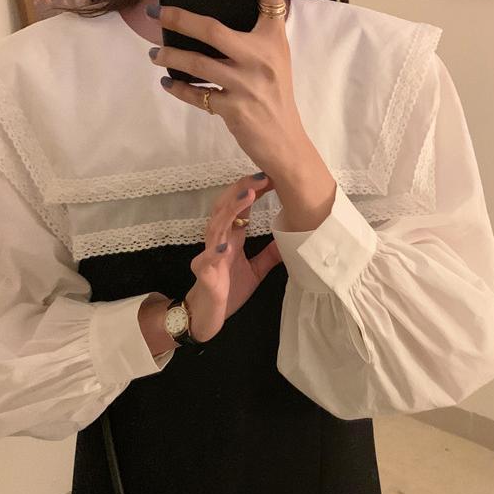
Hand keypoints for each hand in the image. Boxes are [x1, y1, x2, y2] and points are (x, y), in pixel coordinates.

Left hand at [151, 0, 310, 179]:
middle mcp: (261, 56)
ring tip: (156, 52)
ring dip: (170, 56)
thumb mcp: (274, 60)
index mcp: (274, 37)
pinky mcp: (233, 108)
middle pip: (211, 28)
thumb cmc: (276, 97)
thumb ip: (254, 37)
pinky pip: (196, 94)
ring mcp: (247, 83)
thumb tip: (215, 20)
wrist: (287, 143)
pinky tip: (168, 84)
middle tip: (157, 12)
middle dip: (179, 18)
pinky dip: (179, 89)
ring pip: (196, 63)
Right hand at [185, 175, 284, 345]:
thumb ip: (269, 255)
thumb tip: (290, 241)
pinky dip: (214, 252)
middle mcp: (219, 241)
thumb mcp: (256, 271)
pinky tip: (225, 246)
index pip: (240, 208)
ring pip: (216, 226)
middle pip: (226, 209)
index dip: (252, 192)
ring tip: (247, 196)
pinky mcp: (204, 273)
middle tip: (261, 177)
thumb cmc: (228, 290)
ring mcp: (209, 255)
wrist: (210, 316)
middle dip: (242, 191)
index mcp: (231, 238)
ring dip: (231, 211)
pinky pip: (207, 260)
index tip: (270, 178)